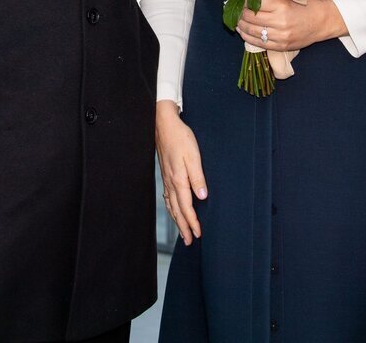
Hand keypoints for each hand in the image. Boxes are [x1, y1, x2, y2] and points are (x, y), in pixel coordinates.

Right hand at [156, 100, 206, 245]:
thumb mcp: (193, 156)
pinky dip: (171, 207)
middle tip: (189, 241)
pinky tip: (173, 209)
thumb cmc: (180, 137)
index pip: (186, 207)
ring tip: (182, 231)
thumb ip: (197, 177)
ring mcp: (166, 179)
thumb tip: (202, 196)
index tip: (198, 234)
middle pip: (177, 210)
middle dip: (183, 227)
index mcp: (178, 179)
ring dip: (177, 219)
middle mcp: (170, 182)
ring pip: (171, 205)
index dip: (192, 222)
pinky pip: (167, 197)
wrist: (164, 124)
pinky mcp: (165, 174)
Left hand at [237, 0, 346, 52]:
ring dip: (240, 26)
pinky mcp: (282, 46)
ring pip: (252, 31)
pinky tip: (242, 32)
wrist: (323, 21)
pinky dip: (247, 38)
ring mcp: (281, 35)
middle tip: (234, 10)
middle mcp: (280, 21)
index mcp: (281, 5)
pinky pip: (259, 43)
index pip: (254, 3)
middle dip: (239, 13)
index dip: (243, 1)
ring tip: (236, 21)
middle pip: (250, 17)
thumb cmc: (306, 5)